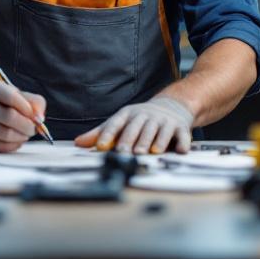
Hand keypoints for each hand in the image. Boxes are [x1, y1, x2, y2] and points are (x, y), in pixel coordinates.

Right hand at [0, 80, 45, 152]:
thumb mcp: (16, 94)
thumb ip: (34, 102)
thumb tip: (40, 118)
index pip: (12, 97)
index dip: (28, 109)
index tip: (35, 116)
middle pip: (9, 117)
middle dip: (27, 125)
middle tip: (33, 128)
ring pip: (6, 134)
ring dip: (22, 137)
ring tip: (24, 133)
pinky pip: (0, 147)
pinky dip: (14, 145)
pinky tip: (15, 140)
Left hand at [75, 96, 193, 153]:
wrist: (172, 106)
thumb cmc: (141, 119)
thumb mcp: (120, 122)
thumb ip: (100, 134)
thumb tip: (78, 143)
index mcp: (128, 114)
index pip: (117, 123)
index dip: (109, 135)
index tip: (101, 147)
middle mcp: (146, 116)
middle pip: (138, 128)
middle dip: (132, 140)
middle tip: (126, 152)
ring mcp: (164, 121)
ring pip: (159, 131)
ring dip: (155, 141)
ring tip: (150, 152)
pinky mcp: (180, 128)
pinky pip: (182, 136)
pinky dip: (182, 143)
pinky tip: (180, 151)